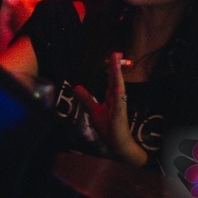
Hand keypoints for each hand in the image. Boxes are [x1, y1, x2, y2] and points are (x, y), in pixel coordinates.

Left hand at [75, 51, 147, 166]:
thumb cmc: (109, 128)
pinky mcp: (120, 115)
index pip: (111, 79)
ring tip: (116, 64)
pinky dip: (119, 95)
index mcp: (112, 97)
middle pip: (116, 79)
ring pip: (118, 88)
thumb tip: (77, 87)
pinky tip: (119, 88)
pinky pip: (120, 104)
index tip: (113, 55)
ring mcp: (119, 106)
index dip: (112, 67)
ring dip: (118, 76)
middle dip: (116, 66)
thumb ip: (87, 99)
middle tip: (117, 53)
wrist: (118, 144)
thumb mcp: (94, 111)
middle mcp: (117, 99)